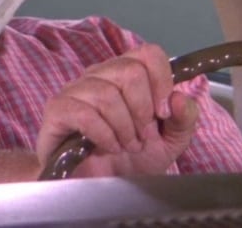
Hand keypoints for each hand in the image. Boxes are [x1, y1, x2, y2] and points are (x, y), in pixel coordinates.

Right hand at [35, 44, 198, 177]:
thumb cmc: (131, 159)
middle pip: (129, 71)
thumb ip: (184, 119)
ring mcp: (75, 90)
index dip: (162, 82)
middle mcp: (98, 75)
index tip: (162, 113)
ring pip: (107, 94)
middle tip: (141, 135)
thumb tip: (180, 97)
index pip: (148, 54)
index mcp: (125, 74)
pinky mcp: (57, 110)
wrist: (100, 188)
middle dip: (142, 111)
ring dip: (124, 128)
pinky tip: (109, 147)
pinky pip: (84, 115)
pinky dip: (104, 136)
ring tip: (126, 146)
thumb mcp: (170, 142)